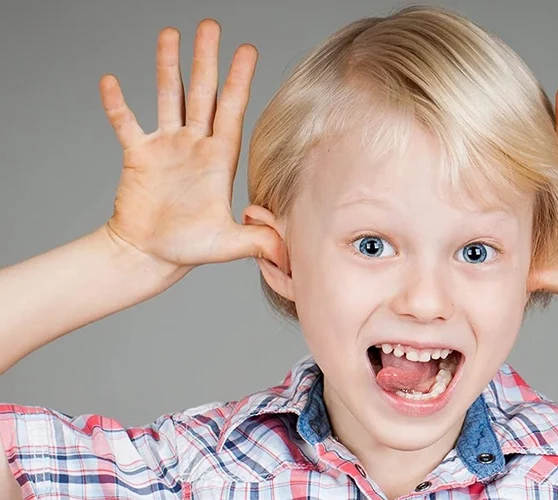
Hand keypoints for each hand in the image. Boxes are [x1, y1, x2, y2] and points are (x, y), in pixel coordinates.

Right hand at [99, 19, 279, 272]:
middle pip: (202, 94)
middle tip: (211, 26)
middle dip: (207, 60)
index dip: (239, 82)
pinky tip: (111, 81)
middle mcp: (194, 147)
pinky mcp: (138, 155)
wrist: (150, 254)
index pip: (232, 113)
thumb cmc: (188, 249)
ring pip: (168, 98)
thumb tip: (286, 252)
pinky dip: (116, 104)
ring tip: (171, 34)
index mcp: (217, 161)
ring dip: (168, 67)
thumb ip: (257, 241)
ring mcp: (166, 148)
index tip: (247, 51)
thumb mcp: (228, 243)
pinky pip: (126, 122)